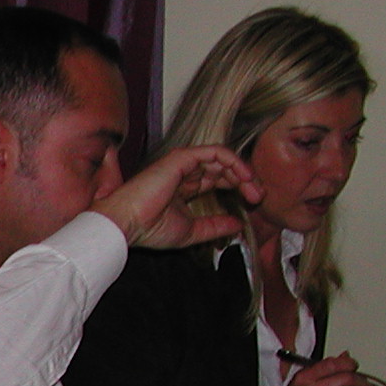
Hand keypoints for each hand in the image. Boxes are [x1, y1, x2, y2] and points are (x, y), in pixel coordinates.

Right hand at [93, 144, 262, 249]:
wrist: (126, 225)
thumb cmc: (149, 230)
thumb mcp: (191, 232)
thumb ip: (215, 227)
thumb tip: (238, 225)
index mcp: (183, 189)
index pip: (217, 181)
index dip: (237, 189)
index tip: (252, 204)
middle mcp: (184, 173)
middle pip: (223, 169)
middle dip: (244, 181)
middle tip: (258, 196)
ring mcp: (182, 163)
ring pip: (222, 159)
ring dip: (242, 172)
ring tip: (254, 188)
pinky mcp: (182, 158)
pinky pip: (215, 152)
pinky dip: (233, 161)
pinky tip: (244, 177)